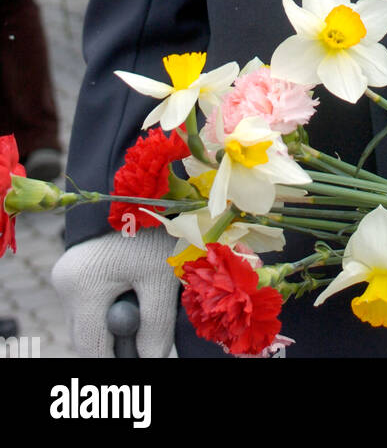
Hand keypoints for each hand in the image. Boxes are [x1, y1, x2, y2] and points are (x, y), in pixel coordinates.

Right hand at [52, 229, 177, 356]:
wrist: (143, 184)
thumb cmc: (155, 226)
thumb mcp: (162, 276)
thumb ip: (156, 325)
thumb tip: (152, 361)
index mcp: (83, 285)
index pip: (91, 347)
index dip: (117, 361)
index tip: (142, 360)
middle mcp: (64, 282)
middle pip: (85, 337)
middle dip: (115, 344)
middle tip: (148, 340)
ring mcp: (65, 274)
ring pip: (85, 321)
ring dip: (111, 325)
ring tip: (143, 306)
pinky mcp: (73, 267)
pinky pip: (87, 303)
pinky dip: (107, 307)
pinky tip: (132, 293)